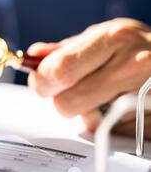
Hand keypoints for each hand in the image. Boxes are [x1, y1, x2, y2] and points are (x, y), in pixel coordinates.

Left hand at [27, 18, 150, 133]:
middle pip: (67, 103)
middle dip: (61, 101)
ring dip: (84, 116)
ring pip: (88, 124)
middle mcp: (133, 64)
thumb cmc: (135, 48)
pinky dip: (107, 126)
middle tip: (70, 93)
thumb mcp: (103, 37)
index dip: (41, 82)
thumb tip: (32, 57)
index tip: (41, 83)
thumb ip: (65, 50)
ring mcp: (146, 95)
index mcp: (113, 38)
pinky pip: (112, 135)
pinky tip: (116, 109)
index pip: (59, 70)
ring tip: (96, 100)